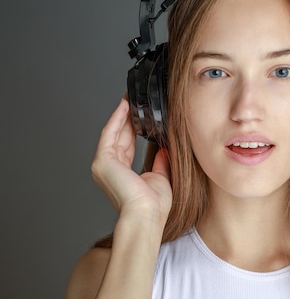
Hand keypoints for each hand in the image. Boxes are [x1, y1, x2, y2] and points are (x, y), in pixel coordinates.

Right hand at [91, 98, 171, 224]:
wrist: (147, 214)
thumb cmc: (155, 204)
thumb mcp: (161, 176)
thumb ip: (161, 161)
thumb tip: (165, 148)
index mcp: (122, 173)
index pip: (127, 144)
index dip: (133, 127)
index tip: (141, 112)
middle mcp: (109, 168)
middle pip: (119, 136)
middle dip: (128, 117)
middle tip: (136, 99)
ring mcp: (103, 164)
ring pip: (113, 132)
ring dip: (122, 114)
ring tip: (131, 97)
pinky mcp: (102, 161)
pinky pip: (110, 133)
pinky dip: (117, 118)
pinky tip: (125, 106)